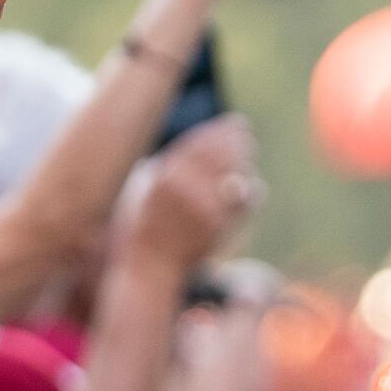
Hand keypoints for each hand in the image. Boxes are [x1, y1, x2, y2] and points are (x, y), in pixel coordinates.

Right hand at [124, 115, 260, 272]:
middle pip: (220, 154)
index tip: (233, 123)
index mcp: (164, 174)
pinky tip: (252, 187)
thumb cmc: (138, 229)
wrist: (149, 267)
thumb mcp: (138, 191)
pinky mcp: (217, 225)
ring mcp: (202, 206)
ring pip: (234, 174)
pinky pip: (241, 202)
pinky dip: (249, 192)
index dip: (220, 131)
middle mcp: (184, 186)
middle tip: (246, 135)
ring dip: (244, 162)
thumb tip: (171, 153)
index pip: (200, 143)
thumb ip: (156, 169)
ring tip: (248, 155)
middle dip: (237, 141)